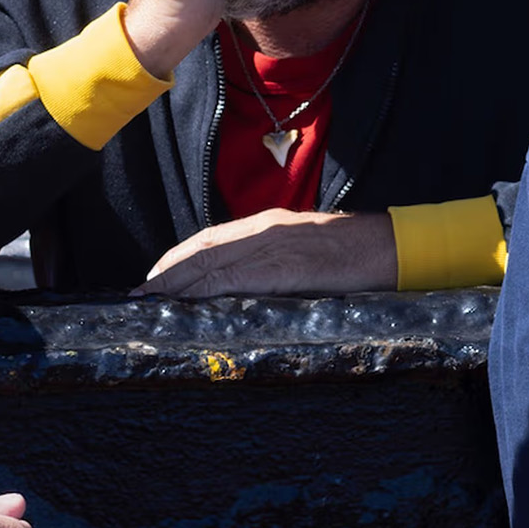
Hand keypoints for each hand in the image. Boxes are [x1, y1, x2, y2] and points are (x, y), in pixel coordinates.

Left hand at [134, 209, 397, 297]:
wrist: (388, 247)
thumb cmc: (355, 252)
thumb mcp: (308, 249)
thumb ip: (278, 261)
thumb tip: (249, 287)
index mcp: (269, 224)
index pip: (211, 238)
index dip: (180, 257)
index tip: (157, 276)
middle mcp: (263, 229)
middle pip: (202, 249)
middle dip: (168, 271)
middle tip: (140, 294)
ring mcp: (271, 247)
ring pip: (209, 262)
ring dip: (175, 283)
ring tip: (151, 300)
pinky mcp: (281, 268)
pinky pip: (232, 279)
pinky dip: (202, 291)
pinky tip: (186, 303)